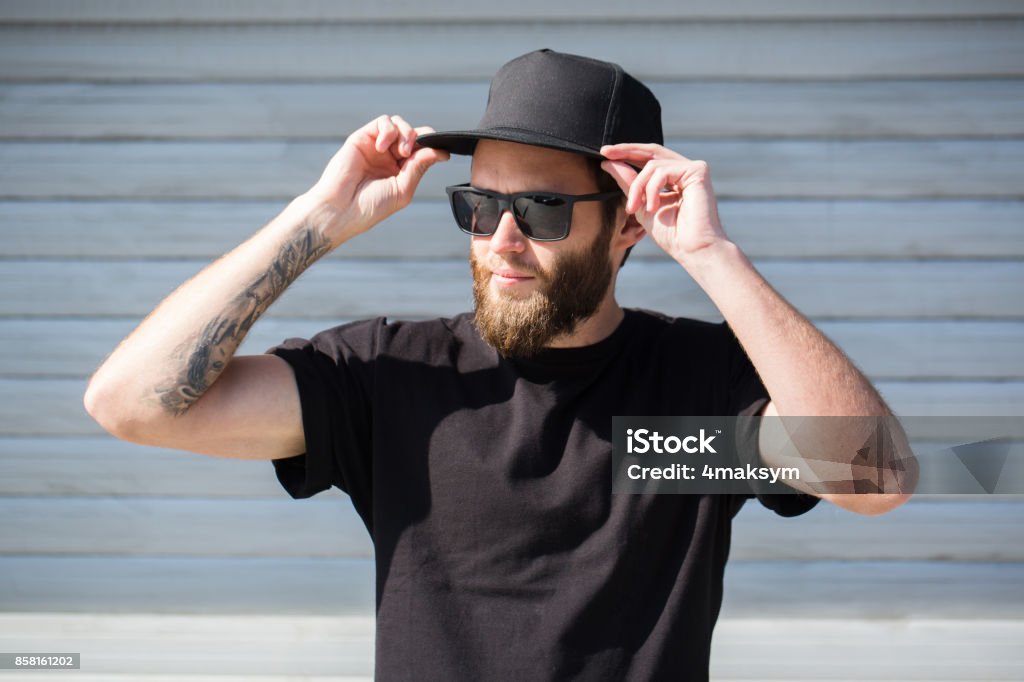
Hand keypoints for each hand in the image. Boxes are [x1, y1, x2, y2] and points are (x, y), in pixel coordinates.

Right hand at [304, 115, 449, 245]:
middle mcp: (390, 157)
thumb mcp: (402, 189)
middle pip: (413, 134)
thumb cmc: (369, 206)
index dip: (433, 147)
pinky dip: (388, 130)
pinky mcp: (363, 138)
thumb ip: (419, 167)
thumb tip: (440, 151)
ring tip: (401, 152)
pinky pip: (383, 122)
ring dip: (406, 133)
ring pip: (400, 125)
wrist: (340, 209)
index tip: (443, 152)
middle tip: (411, 154)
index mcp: (401, 172)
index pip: (422, 151)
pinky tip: (382, 147)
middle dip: (420, 139)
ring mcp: (377, 147)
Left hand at [600, 143, 729, 265]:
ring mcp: (693, 169)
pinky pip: (663, 171)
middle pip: (652, 152)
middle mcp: (685, 171)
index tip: (605, 155)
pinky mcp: (698, 171)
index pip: (649, 159)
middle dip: (627, 151)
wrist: (692, 249)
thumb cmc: (672, 234)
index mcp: (674, 179)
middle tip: (606, 153)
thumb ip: (629, 183)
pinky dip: (652, 189)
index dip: (628, 154)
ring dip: (637, 187)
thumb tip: (609, 163)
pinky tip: (653, 208)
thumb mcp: (642, 205)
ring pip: (652, 165)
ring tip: (635, 209)